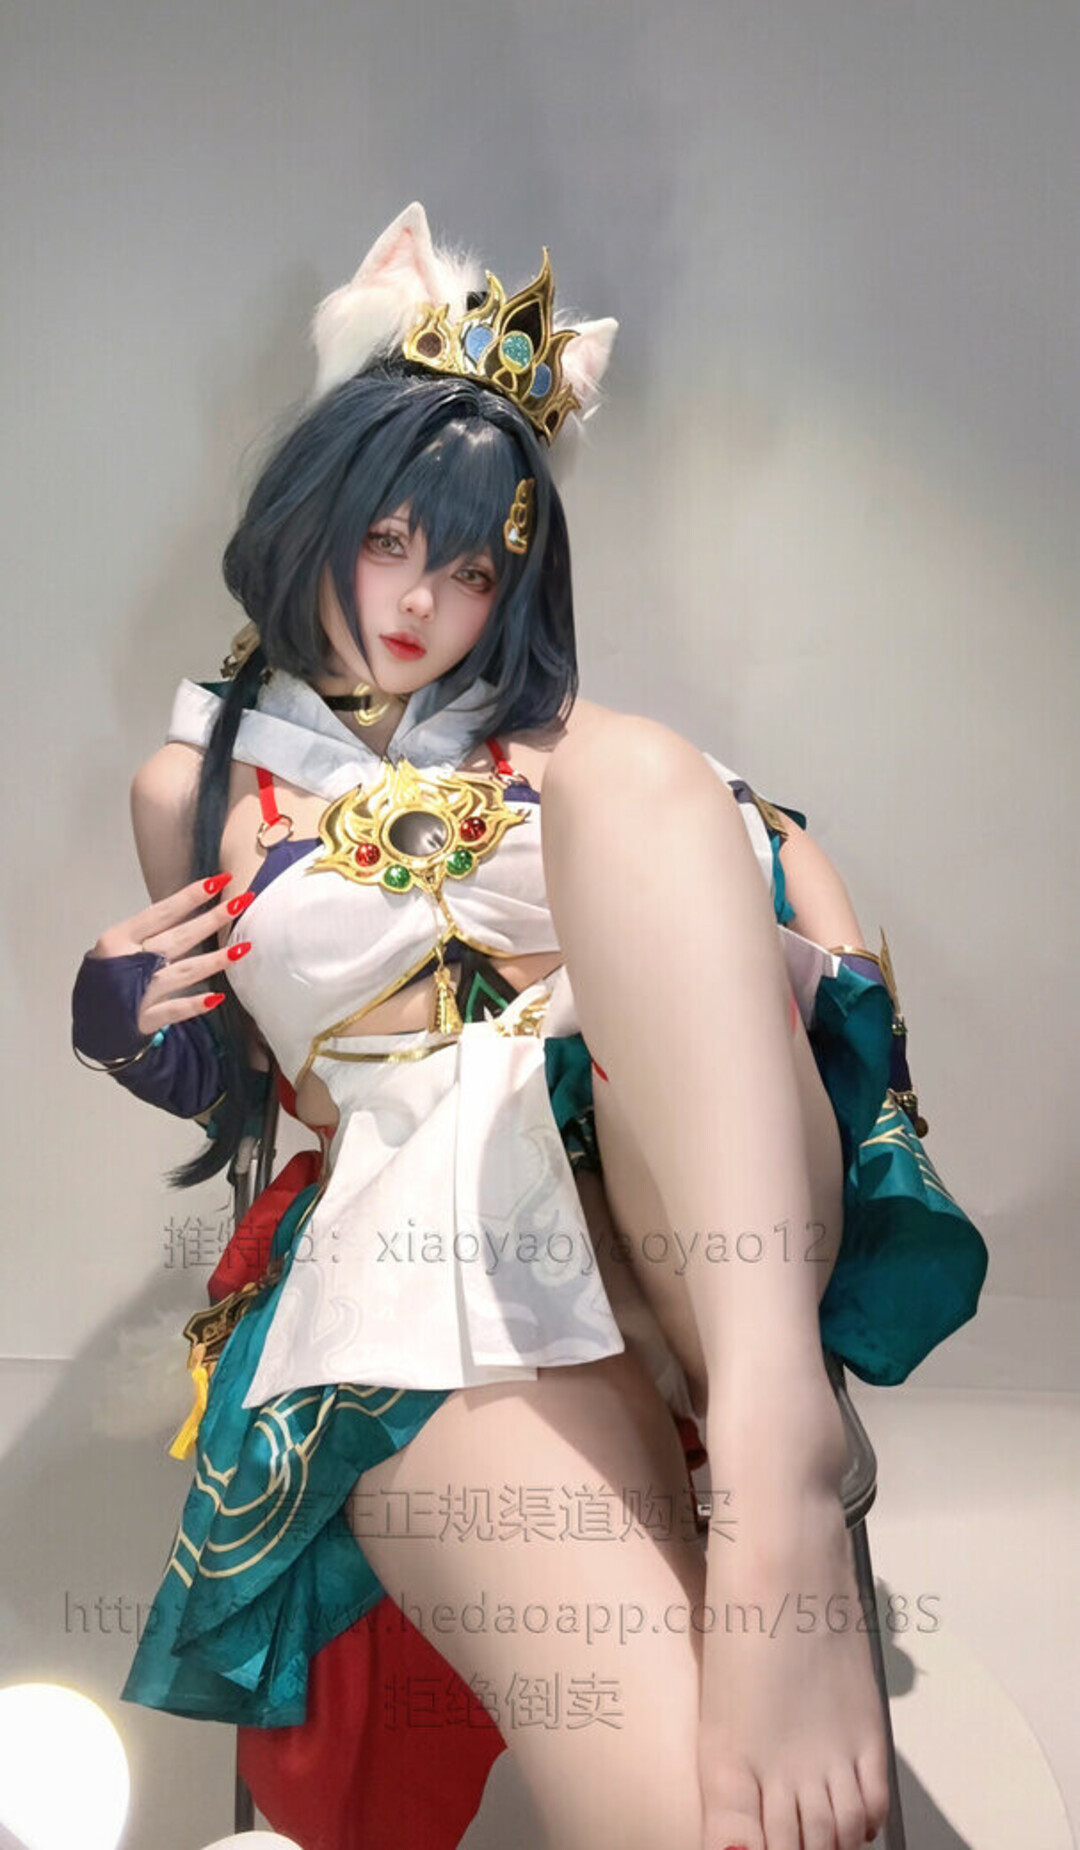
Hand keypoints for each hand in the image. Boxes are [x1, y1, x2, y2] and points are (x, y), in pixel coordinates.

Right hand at [85, 872, 255, 1041]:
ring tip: (243, 948)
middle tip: (242, 901)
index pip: (160, 913)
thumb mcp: (116, 949)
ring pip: (182, 972)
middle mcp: (128, 962)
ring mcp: (137, 992)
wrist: (87, 1022)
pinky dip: (193, 1005)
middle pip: (178, 938)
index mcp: (119, 939)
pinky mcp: (143, 1020)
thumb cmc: (107, 978)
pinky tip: (216, 998)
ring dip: (213, 960)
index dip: (190, 897)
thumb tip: (190, 911)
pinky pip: (173, 1011)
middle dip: (212, 919)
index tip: (218, 881)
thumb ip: (147, 935)